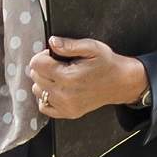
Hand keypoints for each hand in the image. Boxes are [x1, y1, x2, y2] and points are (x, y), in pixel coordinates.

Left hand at [29, 35, 149, 121]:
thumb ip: (69, 45)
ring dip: (44, 82)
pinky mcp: (68, 113)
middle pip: (35, 77)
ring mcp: (66, 106)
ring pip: (37, 91)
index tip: (54, 55)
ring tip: (60, 77)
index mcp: (68, 77)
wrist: (121, 83)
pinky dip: (47, 97)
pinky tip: (58, 89)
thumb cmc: (107, 64)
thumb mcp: (91, 47)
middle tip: (60, 64)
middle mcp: (64, 94)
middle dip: (44, 67)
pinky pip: (44, 106)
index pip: (36, 64)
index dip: (43, 55)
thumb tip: (52, 42)